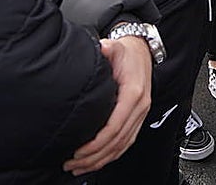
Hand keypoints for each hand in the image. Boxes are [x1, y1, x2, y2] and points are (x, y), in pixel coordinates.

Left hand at [65, 36, 152, 175]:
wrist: (142, 50)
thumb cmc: (128, 52)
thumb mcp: (115, 48)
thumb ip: (107, 49)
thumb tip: (100, 49)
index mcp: (133, 94)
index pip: (114, 127)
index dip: (96, 143)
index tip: (78, 151)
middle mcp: (139, 107)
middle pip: (118, 141)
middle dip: (94, 157)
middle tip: (72, 164)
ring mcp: (140, 114)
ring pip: (123, 145)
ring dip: (102, 159)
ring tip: (80, 167)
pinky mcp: (138, 117)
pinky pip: (127, 141)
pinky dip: (112, 154)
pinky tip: (99, 160)